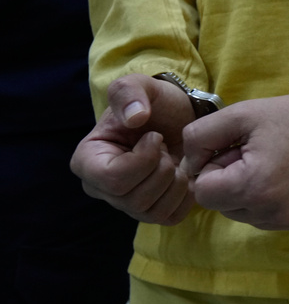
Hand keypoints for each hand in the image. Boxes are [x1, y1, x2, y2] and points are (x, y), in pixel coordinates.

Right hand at [70, 74, 196, 224]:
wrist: (181, 117)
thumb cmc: (156, 103)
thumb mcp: (141, 85)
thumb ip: (130, 92)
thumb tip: (134, 118)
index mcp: (87, 160)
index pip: (113, 178)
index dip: (144, 158)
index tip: (154, 136)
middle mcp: (101, 189)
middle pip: (134, 198)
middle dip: (162, 168)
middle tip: (166, 147)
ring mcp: (126, 204)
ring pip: (152, 211)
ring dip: (175, 181)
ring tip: (173, 158)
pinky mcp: (152, 212)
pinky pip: (170, 217)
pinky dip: (185, 196)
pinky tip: (184, 174)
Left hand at [182, 93, 288, 233]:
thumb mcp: (240, 114)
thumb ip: (199, 136)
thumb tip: (190, 168)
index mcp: (252, 186)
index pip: (204, 194)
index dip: (215, 169)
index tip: (237, 151)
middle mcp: (274, 214)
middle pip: (227, 208)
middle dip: (235, 183)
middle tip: (261, 156)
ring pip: (253, 216)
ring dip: (257, 195)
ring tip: (281, 166)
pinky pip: (281, 221)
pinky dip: (283, 203)